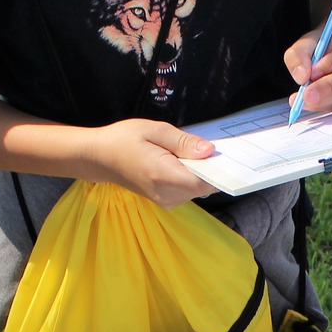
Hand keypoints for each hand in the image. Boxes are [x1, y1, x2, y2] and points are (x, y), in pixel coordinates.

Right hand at [87, 119, 217, 207]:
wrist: (99, 157)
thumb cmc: (123, 139)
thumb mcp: (154, 130)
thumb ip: (184, 142)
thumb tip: (210, 150)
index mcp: (162, 175)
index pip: (203, 182)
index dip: (220, 171)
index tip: (232, 158)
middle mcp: (166, 193)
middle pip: (203, 186)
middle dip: (212, 168)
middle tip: (217, 147)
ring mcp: (165, 200)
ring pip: (197, 189)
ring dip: (202, 172)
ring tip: (196, 151)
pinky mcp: (165, 200)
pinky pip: (188, 190)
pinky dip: (192, 177)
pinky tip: (186, 161)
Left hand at [285, 24, 331, 113]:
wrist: (331, 51)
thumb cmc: (320, 44)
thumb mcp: (304, 43)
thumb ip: (298, 56)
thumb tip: (301, 77)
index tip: (312, 72)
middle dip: (329, 87)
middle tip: (306, 95)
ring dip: (325, 99)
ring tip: (303, 100)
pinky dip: (325, 105)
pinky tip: (309, 104)